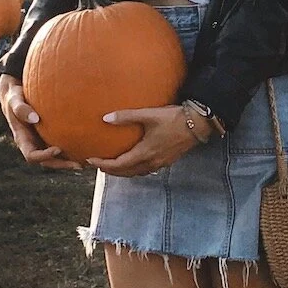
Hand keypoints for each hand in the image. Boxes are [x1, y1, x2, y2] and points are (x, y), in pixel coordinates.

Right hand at [0, 75, 81, 170]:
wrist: (17, 94)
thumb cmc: (15, 96)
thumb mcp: (14, 100)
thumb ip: (21, 109)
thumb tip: (35, 118)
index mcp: (23, 140)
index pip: (32, 156)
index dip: (45, 156)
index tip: (58, 149)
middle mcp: (33, 144)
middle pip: (47, 162)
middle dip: (62, 164)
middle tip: (79, 164)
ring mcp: (42, 141)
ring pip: (57, 157)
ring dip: (70, 161)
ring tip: (88, 161)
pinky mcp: (50, 135)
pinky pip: (62, 144)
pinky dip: (73, 147)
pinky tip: (89, 144)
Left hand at [88, 105, 210, 176]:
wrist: (197, 124)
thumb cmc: (173, 119)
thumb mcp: (148, 115)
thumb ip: (127, 116)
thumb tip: (105, 118)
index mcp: (144, 153)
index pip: (118, 164)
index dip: (103, 163)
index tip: (90, 160)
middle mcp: (151, 162)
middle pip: (126, 172)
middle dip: (110, 170)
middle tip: (98, 165)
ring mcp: (160, 163)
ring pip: (136, 173)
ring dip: (123, 172)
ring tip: (113, 166)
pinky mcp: (167, 161)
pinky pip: (146, 170)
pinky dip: (135, 169)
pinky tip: (134, 162)